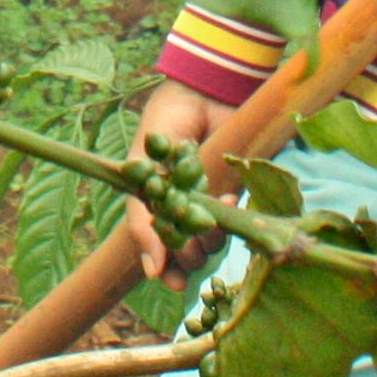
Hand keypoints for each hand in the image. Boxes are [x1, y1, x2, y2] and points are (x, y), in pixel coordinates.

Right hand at [121, 82, 223, 280]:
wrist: (202, 92)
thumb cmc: (163, 127)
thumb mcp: (142, 172)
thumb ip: (142, 222)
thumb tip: (151, 272)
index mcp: (155, 210)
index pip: (162, 256)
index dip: (170, 274)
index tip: (175, 284)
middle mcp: (183, 213)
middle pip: (189, 255)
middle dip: (191, 255)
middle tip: (191, 239)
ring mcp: (210, 204)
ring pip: (213, 244)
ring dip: (212, 238)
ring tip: (209, 215)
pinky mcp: (233, 192)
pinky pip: (235, 220)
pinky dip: (231, 216)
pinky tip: (229, 198)